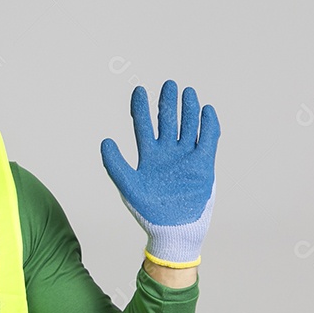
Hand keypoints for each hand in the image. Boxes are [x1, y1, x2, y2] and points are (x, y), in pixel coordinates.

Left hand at [100, 80, 219, 267]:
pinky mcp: (203, 165)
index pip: (144, 125)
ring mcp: (186, 157)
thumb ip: (116, 164)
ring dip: (188, 109)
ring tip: (187, 91)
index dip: (141, 108)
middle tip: (168, 84)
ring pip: (188, 126)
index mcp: (148, 155)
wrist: (172, 229)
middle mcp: (167, 153)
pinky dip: (208, 126)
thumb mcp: (128, 186)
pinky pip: (207, 140)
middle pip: (168, 121)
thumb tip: (105, 141)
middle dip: (168, 103)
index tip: (139, 90)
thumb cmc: (148, 210)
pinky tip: (206, 110)